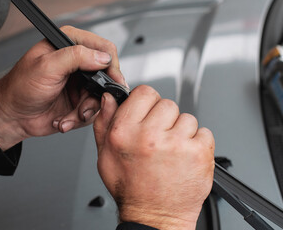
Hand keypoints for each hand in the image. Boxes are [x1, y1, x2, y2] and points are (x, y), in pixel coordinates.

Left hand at [0, 26, 126, 150]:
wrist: (12, 116)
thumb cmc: (20, 87)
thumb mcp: (47, 67)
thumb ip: (75, 57)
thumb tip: (102, 58)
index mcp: (69, 44)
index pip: (103, 48)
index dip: (111, 65)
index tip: (112, 81)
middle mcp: (77, 63)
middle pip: (106, 76)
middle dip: (96, 96)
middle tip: (84, 106)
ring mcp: (79, 83)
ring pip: (101, 97)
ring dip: (85, 111)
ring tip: (69, 115)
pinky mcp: (79, 101)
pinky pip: (92, 111)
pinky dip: (79, 119)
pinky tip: (63, 120)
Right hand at [94, 86, 214, 229]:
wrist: (155, 216)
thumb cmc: (130, 188)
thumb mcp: (105, 154)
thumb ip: (104, 121)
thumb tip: (109, 99)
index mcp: (125, 132)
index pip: (145, 93)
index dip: (147, 102)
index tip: (149, 112)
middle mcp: (150, 136)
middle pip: (167, 103)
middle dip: (164, 118)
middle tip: (159, 138)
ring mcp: (176, 144)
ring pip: (186, 118)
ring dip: (182, 131)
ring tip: (171, 151)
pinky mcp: (199, 153)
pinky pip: (204, 132)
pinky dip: (198, 143)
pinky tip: (184, 156)